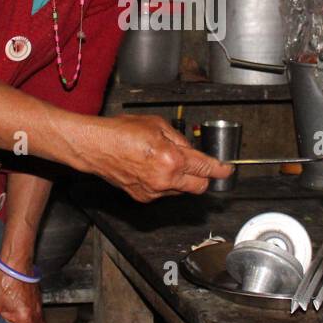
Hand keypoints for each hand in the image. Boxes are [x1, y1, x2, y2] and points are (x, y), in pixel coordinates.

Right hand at [81, 114, 233, 200]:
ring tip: (165, 161)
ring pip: (181, 191)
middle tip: (200, 167)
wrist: (95, 147)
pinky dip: (165, 183)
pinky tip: (153, 168)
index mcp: (172, 159)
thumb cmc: (121, 132)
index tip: (227, 170)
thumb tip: (192, 151)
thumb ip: (179, 139)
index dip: (220, 170)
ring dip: (182, 180)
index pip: (205, 168)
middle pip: (198, 187)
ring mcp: (153, 192)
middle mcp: (165, 180)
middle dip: (203, 178)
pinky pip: (164, 192)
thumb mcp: (157, 125)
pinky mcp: (143, 198)